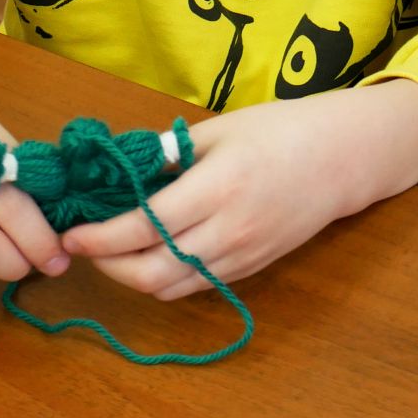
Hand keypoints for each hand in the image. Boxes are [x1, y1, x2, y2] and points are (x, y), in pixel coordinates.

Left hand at [60, 79, 417, 299]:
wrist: (344, 157)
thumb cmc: (282, 131)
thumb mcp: (219, 130)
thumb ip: (168, 155)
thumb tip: (117, 171)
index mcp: (217, 187)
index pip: (143, 227)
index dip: (99, 239)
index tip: (72, 234)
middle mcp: (228, 230)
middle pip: (151, 273)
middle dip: (108, 266)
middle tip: (87, 246)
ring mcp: (242, 254)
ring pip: (170, 288)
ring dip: (133, 277)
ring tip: (115, 252)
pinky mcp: (252, 267)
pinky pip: (196, 286)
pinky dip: (166, 278)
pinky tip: (153, 255)